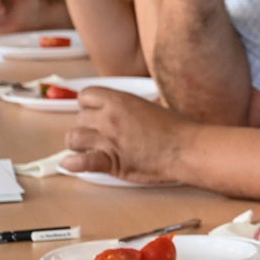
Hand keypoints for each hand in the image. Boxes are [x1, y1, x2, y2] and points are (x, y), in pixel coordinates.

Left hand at [63, 88, 190, 184]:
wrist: (186, 148)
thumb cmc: (176, 128)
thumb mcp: (153, 104)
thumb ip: (134, 105)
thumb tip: (131, 108)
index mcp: (120, 100)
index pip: (86, 96)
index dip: (88, 105)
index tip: (94, 113)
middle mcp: (109, 117)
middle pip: (79, 118)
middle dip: (86, 126)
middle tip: (97, 134)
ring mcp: (108, 139)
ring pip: (73, 138)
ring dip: (78, 144)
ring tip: (88, 148)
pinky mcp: (111, 162)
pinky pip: (81, 161)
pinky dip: (73, 164)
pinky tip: (73, 164)